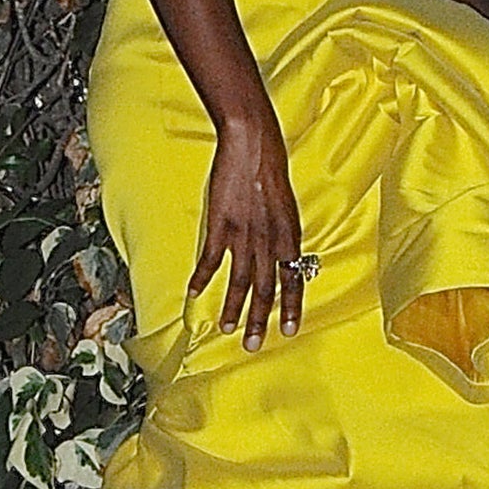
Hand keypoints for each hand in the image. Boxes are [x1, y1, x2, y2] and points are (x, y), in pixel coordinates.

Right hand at [191, 111, 304, 348]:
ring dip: (233, 307)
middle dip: (260, 320)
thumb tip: (285, 259)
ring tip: (228, 329)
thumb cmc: (272, 171)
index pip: (294, 279)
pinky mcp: (222, 222)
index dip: (291, 307)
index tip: (289, 331)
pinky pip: (211, 258)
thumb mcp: (287, 206)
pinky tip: (194, 293)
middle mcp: (270, 239)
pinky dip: (202, 277)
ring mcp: (245, 233)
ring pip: (240, 280)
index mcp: (290, 235)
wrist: (254, 143)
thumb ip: (284, 235)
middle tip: (254, 345)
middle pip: (266, 288)